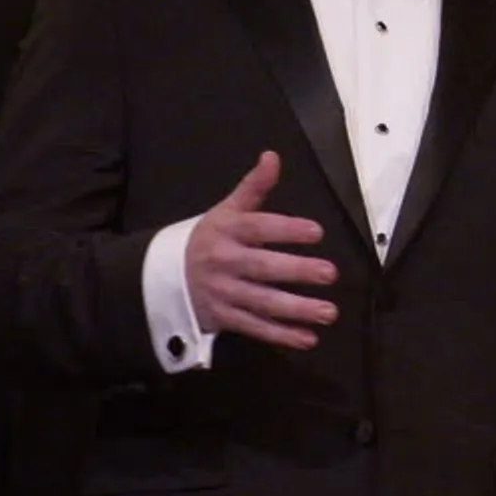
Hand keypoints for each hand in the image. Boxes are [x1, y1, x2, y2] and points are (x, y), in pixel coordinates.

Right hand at [187, 151, 334, 350]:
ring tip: (328, 312)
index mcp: (226, 230)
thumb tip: (273, 157)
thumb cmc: (209, 238)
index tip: (317, 232)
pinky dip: (280, 335)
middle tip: (330, 273)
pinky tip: (307, 338)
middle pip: (263, 268)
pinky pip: (254, 328)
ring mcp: (223, 293)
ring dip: (296, 309)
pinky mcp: (224, 318)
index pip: (259, 228)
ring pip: (262, 302)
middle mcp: (224, 262)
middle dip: (296, 271)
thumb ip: (254, 186)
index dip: (287, 229)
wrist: (165, 275)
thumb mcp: (226, 209)